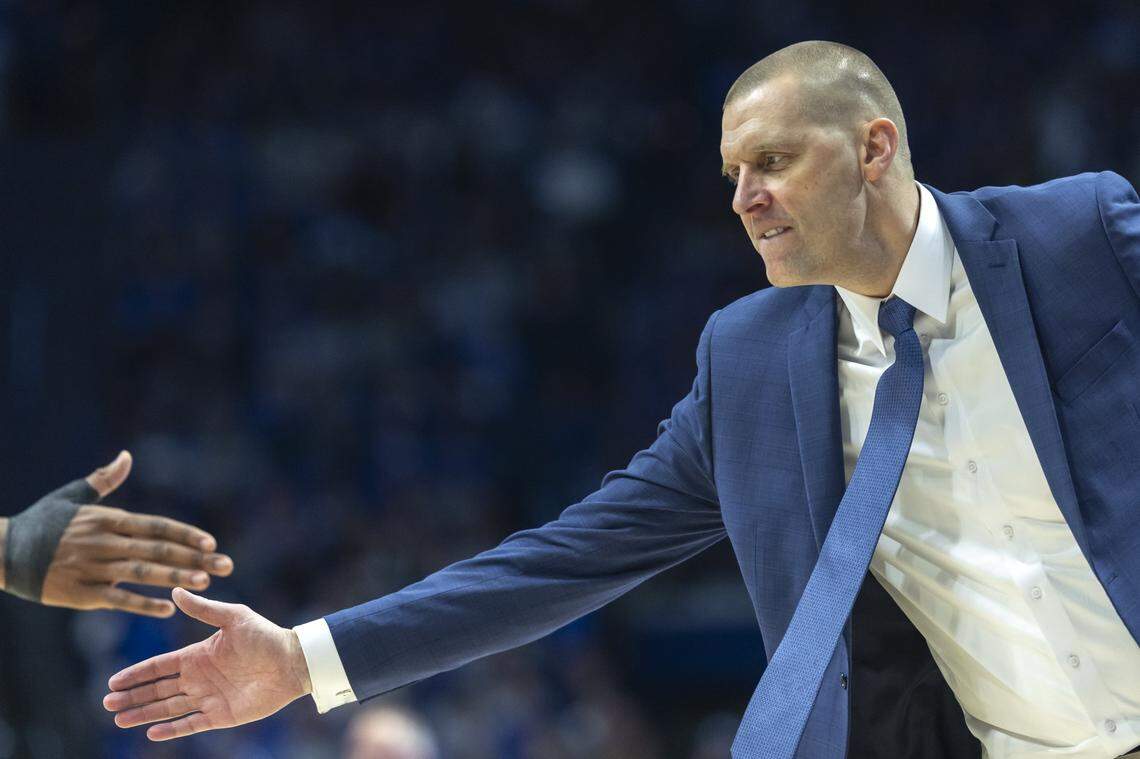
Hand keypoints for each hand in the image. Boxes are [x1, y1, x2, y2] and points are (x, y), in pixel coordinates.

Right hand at [39, 451, 233, 615]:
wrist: (2, 552)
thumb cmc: (41, 522)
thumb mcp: (72, 495)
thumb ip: (104, 479)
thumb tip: (126, 456)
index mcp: (107, 519)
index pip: (155, 526)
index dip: (184, 534)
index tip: (211, 543)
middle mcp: (105, 542)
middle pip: (157, 549)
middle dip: (195, 558)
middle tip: (227, 565)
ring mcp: (93, 568)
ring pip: (142, 573)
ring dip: (176, 577)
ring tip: (206, 581)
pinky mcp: (81, 593)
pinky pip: (118, 598)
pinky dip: (143, 604)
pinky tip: (169, 608)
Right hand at [104, 588, 312, 740]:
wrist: (293, 661)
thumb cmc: (265, 636)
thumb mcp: (233, 617)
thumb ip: (204, 609)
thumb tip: (176, 590)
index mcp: (198, 655)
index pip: (159, 666)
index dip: (136, 674)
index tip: (112, 682)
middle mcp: (199, 678)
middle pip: (158, 690)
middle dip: (132, 697)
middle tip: (107, 704)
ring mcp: (209, 698)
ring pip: (168, 708)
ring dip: (144, 714)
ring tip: (120, 719)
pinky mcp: (222, 715)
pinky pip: (191, 724)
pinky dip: (172, 729)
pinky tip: (152, 732)